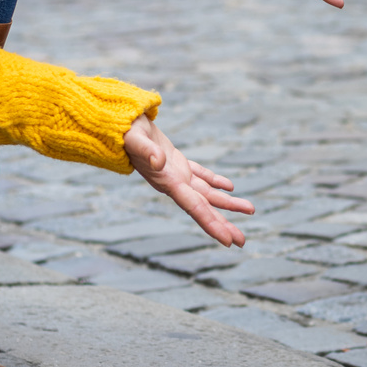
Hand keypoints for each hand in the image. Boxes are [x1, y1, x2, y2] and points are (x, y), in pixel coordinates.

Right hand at [124, 115, 248, 246]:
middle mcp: (174, 183)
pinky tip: (230, 187)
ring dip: (227, 203)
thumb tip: (160, 161)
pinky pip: (201, 174)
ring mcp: (177, 174)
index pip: (195, 208)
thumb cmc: (125, 133)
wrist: (117, 124)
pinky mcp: (177, 162)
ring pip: (207, 193)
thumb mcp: (135, 140)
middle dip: (224, 224)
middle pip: (204, 208)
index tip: (228, 240)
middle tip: (243, 242)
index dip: (212, 224)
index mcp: (168, 183)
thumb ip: (147, 151)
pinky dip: (216, 181)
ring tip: (249, 210)